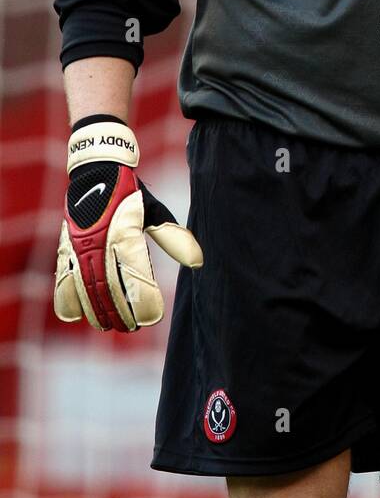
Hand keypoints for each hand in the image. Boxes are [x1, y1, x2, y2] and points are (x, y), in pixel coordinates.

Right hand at [54, 116, 202, 331]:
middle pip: (107, 287)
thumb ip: (173, 238)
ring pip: (84, 288)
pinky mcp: (66, 248)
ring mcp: (78, 246)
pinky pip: (62, 279)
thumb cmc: (130, 193)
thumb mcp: (154, 212)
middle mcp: (98, 242)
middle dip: (119, 312)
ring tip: (108, 326)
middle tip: (132, 328)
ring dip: (96, 311)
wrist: (94, 170)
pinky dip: (68, 299)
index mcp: (124, 232)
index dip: (142, 298)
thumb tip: (198, 261)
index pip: (134, 273)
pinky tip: (76, 316)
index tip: (151, 317)